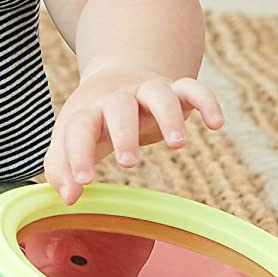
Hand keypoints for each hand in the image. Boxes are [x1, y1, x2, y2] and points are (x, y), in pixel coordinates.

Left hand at [43, 66, 224, 204]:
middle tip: (128, 164)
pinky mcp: (175, 90)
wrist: (116, 78)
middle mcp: (117, 98)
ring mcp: (146, 91)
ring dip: (169, 116)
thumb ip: (60, 169)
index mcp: (87, 111)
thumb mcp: (69, 141)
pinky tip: (216, 124)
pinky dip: (206, 101)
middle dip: (124, 133)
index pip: (79, 128)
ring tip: (177, 146)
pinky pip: (193, 88)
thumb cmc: (92, 121)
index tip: (84, 182)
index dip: (78, 153)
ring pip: (158, 94)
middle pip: (119, 106)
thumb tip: (68, 198)